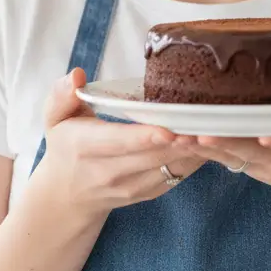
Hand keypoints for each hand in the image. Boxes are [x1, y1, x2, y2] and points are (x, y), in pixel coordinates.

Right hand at [36, 68, 205, 222]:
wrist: (67, 195)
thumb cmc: (65, 145)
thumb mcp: (53, 117)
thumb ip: (62, 94)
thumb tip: (76, 75)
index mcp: (86, 148)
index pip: (120, 143)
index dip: (147, 136)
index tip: (171, 128)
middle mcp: (109, 172)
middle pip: (152, 156)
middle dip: (182, 140)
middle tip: (208, 122)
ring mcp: (130, 187)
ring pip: (169, 168)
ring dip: (195, 152)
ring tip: (217, 130)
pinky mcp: (147, 194)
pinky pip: (176, 177)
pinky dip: (195, 161)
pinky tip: (211, 142)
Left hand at [176, 99, 270, 199]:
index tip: (265, 136)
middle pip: (250, 152)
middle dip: (226, 145)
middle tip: (202, 134)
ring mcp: (259, 164)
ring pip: (226, 155)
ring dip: (201, 145)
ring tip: (177, 133)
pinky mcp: (243, 163)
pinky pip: (215, 155)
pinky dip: (194, 146)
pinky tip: (172, 133)